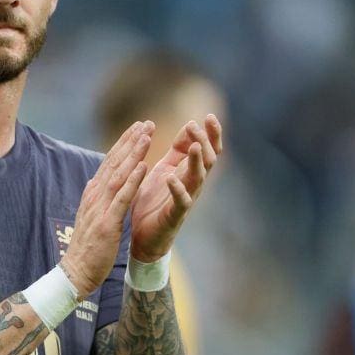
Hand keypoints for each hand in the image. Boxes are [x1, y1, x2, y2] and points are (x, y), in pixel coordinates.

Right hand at [60, 121, 152, 295]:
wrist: (75, 273)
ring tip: (146, 136)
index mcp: (93, 194)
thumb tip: (94, 181)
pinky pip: (122, 198)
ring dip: (133, 153)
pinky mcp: (107, 222)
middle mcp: (95, 196)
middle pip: (114, 163)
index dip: (123, 145)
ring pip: (119, 174)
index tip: (136, 128)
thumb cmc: (86, 248)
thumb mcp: (89, 216)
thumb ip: (93, 198)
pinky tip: (143, 166)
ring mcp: (100, 208)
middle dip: (130, 141)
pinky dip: (133, 180)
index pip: (109, 164)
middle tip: (145, 123)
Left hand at [130, 115, 221, 261]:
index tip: (209, 116)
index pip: (208, 149)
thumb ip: (177, 151)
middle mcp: (192, 184)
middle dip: (205, 141)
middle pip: (209, 160)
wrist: (143, 237)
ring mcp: (186, 200)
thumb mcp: (165, 169)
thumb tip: (190, 126)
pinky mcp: (174, 216)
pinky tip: (170, 178)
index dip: (211, 134)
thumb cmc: (154, 201)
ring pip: (199, 178)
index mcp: (188, 172)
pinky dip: (177, 189)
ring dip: (197, 161)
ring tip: (195, 146)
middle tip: (197, 126)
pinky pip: (181, 202)